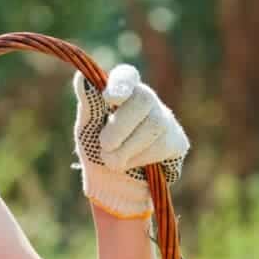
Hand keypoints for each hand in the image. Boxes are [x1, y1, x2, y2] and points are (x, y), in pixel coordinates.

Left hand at [73, 65, 188, 218]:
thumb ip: (89, 104)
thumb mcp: (87, 128)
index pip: (127, 75)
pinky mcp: (177, 141)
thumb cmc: (98, 149)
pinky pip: (162, 145)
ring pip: (153, 125)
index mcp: (122, 92)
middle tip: (104, 146)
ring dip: (126, 149)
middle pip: (143, 99)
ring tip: (112, 161)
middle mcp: (147, 100)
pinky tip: (132, 164)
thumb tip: (81, 78)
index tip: (110, 97)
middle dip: (119, 128)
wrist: (114, 184)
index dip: (121, 82)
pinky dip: (140, 159)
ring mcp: (165, 120)